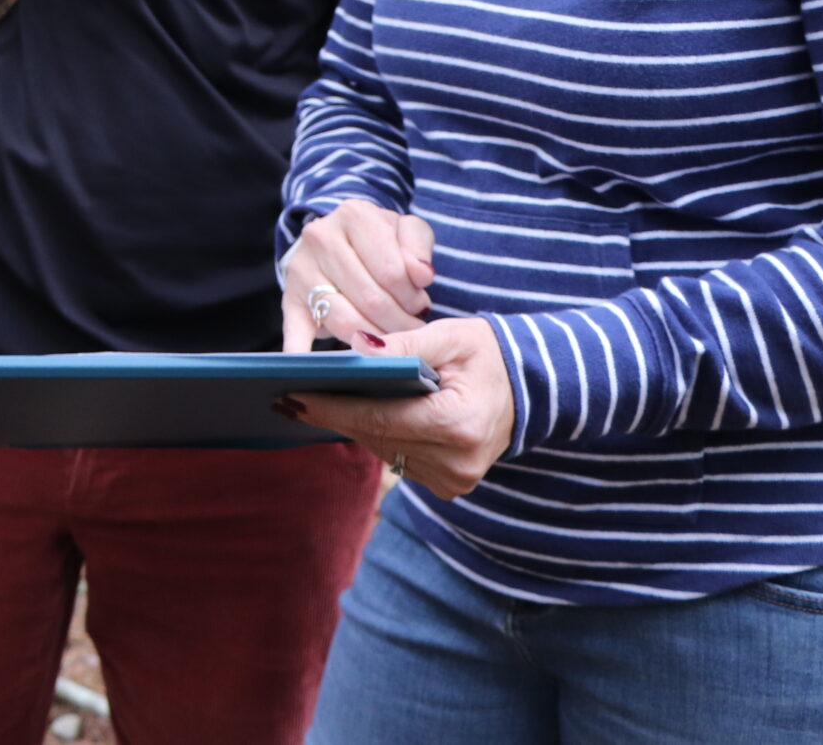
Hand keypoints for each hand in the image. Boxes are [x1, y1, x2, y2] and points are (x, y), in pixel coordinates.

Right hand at [281, 198, 435, 350]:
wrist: (336, 237)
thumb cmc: (379, 239)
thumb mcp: (406, 230)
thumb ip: (418, 247)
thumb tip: (422, 274)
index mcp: (355, 215)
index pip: (392, 270)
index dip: (413, 297)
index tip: (421, 307)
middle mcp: (321, 237)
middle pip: (370, 298)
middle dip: (398, 322)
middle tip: (410, 330)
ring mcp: (301, 270)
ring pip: (343, 319)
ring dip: (373, 341)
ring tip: (390, 342)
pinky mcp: (289, 300)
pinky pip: (296, 332)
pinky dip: (304, 355)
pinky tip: (319, 370)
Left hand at [283, 317, 513, 499]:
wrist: (533, 388)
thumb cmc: (490, 355)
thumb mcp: (453, 337)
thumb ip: (403, 344)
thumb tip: (355, 349)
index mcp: (457, 426)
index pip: (379, 419)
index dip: (332, 408)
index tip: (293, 395)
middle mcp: (456, 463)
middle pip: (376, 438)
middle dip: (333, 415)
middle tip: (289, 395)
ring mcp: (454, 480)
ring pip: (384, 451)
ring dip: (352, 427)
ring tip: (312, 402)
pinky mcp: (451, 486)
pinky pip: (399, 458)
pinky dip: (378, 436)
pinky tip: (354, 414)